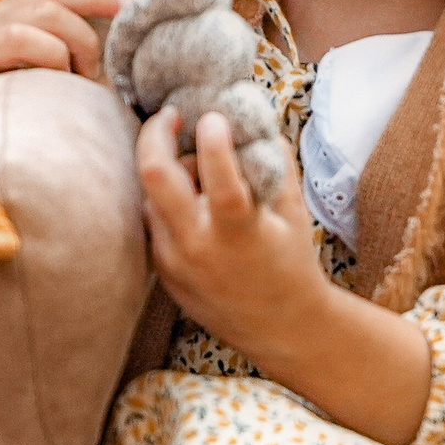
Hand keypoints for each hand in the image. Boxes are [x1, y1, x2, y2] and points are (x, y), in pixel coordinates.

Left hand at [137, 109, 433, 444]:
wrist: (280, 328)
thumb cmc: (292, 263)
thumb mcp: (293, 212)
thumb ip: (274, 162)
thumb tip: (253, 117)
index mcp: (238, 233)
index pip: (218, 178)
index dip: (213, 139)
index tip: (213, 116)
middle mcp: (198, 247)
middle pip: (155, 177)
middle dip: (156, 134)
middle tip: (170, 116)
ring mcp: (173, 260)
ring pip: (151, 195)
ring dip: (169, 171)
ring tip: (198, 170)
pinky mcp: (161, 270)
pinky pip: (155, 220)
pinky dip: (169, 201)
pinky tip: (193, 201)